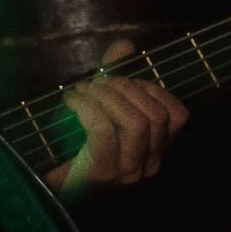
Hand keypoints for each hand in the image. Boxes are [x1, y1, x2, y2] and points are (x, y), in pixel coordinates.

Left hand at [47, 40, 187, 196]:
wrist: (53, 186)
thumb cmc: (80, 145)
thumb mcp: (102, 108)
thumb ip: (115, 78)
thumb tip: (125, 44)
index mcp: (158, 148)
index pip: (177, 114)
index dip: (151, 89)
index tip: (122, 80)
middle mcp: (151, 162)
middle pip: (154, 115)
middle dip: (124, 89)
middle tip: (95, 83)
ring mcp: (130, 170)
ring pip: (135, 122)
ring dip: (106, 97)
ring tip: (82, 91)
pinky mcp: (103, 171)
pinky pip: (103, 130)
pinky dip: (86, 107)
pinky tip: (71, 101)